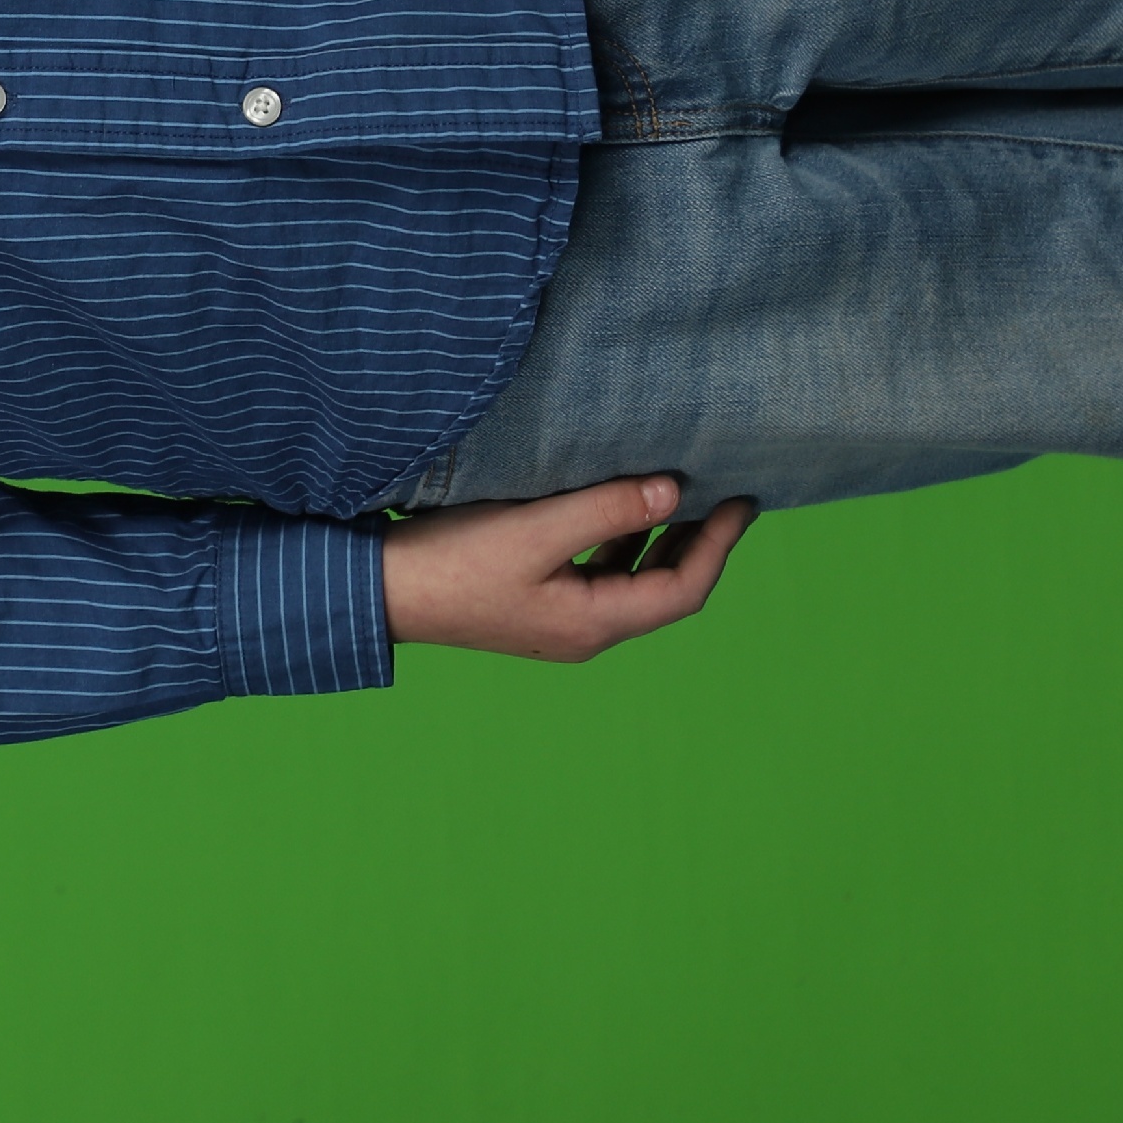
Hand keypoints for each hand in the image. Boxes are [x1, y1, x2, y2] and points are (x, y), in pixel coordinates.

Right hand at [381, 475, 758, 661]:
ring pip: (632, 580)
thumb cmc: (453, 563)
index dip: (718, 545)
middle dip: (700, 543)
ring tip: (682, 493)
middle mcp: (585, 630)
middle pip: (665, 589)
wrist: (381, 590)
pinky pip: (598, 572)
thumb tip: (671, 492)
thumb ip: (606, 510)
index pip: (683, 590)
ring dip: (661, 540)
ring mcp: (560, 619)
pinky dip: (622, 541)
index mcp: (594, 623)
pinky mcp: (537, 601)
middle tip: (726, 493)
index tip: (741, 500)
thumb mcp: (535, 531)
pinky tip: (620, 506)